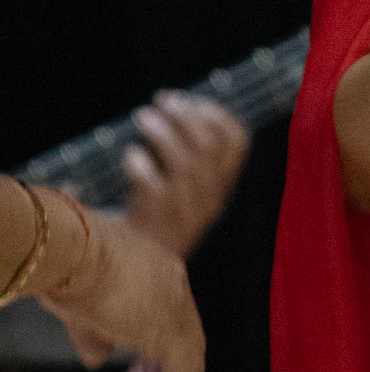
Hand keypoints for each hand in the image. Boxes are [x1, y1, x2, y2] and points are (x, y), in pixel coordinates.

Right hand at [39, 207, 205, 371]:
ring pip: (187, 356)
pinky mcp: (168, 333)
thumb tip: (101, 358)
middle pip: (184, 336)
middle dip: (160, 369)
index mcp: (159, 270)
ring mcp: (175, 308)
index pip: (172, 313)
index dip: (156, 344)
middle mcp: (175, 285)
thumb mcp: (82, 305)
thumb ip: (97, 334)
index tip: (139, 366)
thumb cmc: (66, 270)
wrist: (69, 252)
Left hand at [123, 92, 250, 257]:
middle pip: (208, 145)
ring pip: (184, 161)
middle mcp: (210, 198)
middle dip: (185, 114)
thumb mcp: (190, 191)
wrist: (141, 272)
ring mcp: (185, 210)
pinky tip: (130, 155)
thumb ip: (194, 158)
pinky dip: (140, 163)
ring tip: (143, 116)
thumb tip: (179, 105)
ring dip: (162, 132)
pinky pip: (152, 184)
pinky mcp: (157, 221)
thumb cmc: (161, 218)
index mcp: (223, 187)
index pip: (237, 141)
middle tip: (163, 99)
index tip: (190, 100)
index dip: (216, 113)